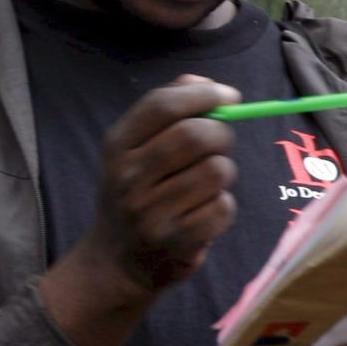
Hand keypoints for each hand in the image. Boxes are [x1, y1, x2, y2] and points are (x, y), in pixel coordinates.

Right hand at [42, 77, 239, 345]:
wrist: (116, 262)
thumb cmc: (138, 195)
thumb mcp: (135, 150)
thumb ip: (167, 111)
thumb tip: (206, 83)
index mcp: (118, 146)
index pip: (163, 106)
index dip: (204, 94)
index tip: (230, 96)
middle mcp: (129, 177)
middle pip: (196, 135)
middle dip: (222, 134)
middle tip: (220, 145)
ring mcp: (150, 211)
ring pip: (217, 171)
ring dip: (223, 175)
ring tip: (206, 186)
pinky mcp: (176, 241)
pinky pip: (223, 208)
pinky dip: (223, 208)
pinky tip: (203, 214)